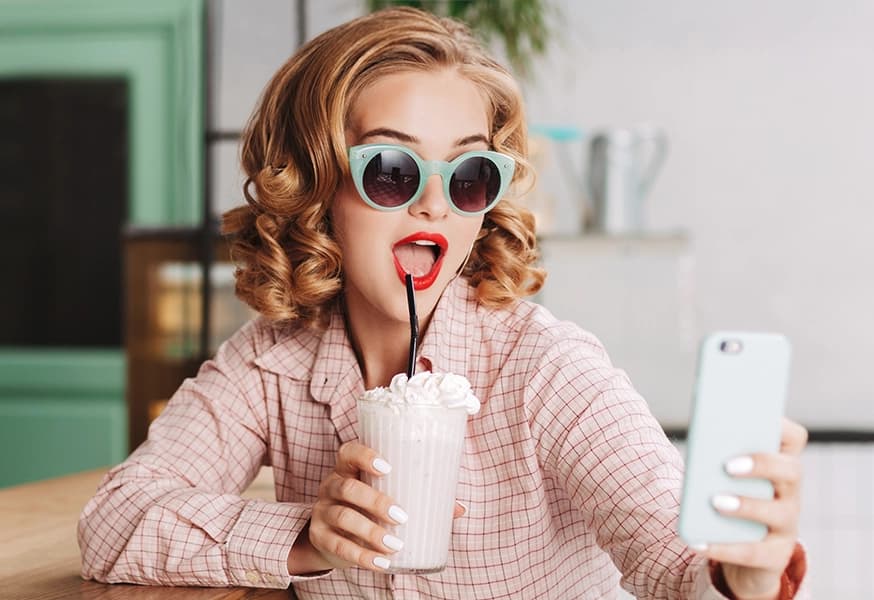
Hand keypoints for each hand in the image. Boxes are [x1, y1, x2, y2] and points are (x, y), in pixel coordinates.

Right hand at [304, 441, 407, 571]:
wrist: (330, 539)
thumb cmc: (365, 510)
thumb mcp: (382, 498)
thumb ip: (416, 499)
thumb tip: (459, 509)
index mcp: (347, 470)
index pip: (348, 453)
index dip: (365, 456)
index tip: (388, 468)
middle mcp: (330, 487)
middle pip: (348, 488)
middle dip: (376, 502)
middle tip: (401, 516)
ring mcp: (322, 512)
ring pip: (343, 517)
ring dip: (371, 532)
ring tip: (395, 545)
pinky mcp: (319, 537)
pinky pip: (339, 546)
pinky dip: (362, 556)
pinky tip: (381, 562)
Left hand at [700, 418, 806, 598]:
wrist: (747, 560)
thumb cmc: (730, 503)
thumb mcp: (724, 480)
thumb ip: (715, 460)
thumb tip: (696, 441)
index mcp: (778, 466)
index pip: (793, 439)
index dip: (781, 425)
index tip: (758, 414)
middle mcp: (791, 493)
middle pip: (791, 471)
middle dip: (761, 464)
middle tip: (727, 465)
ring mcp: (788, 526)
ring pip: (778, 512)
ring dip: (745, 505)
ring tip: (715, 501)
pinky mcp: (775, 556)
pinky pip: (752, 552)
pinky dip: (722, 547)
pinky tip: (696, 541)